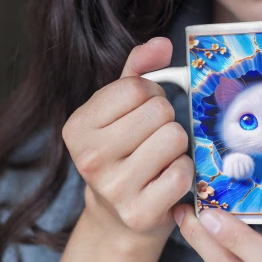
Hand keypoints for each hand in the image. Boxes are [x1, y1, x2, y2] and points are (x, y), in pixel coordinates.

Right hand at [62, 36, 193, 247]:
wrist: (118, 217)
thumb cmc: (123, 152)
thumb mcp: (119, 108)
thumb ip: (138, 70)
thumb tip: (162, 44)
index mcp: (77, 127)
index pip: (137, 87)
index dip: (152, 95)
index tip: (143, 114)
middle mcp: (89, 158)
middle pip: (159, 111)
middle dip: (166, 120)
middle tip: (154, 139)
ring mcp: (113, 188)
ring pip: (174, 138)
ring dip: (177, 146)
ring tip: (161, 158)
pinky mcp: (140, 213)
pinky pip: (182, 172)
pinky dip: (184, 172)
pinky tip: (167, 179)